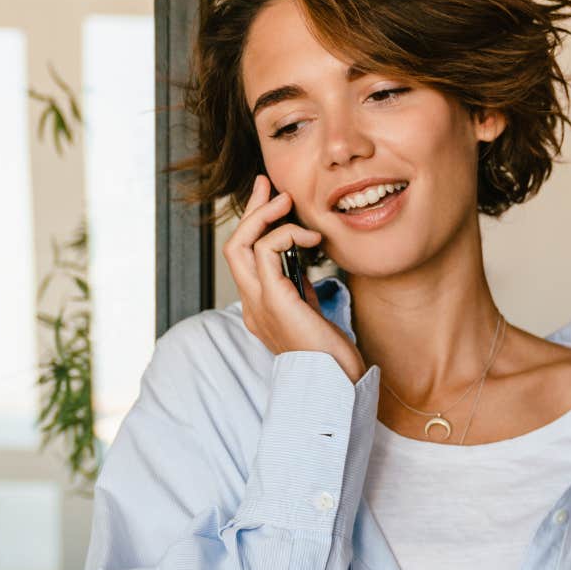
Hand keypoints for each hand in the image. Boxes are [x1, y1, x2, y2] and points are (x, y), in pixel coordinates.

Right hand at [224, 174, 364, 377]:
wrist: (335, 384)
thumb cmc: (331, 356)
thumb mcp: (310, 313)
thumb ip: (299, 289)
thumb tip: (300, 261)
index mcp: (260, 308)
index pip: (245, 259)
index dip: (255, 227)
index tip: (273, 202)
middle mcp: (252, 306)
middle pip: (234, 247)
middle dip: (250, 211)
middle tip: (268, 185)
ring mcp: (259, 305)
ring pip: (241, 246)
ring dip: (263, 217)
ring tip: (287, 201)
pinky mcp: (274, 303)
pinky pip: (266, 254)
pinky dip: (285, 235)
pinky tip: (310, 237)